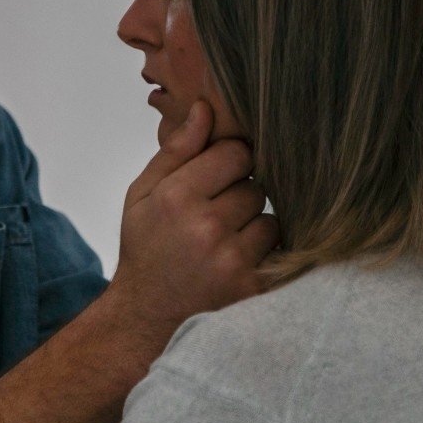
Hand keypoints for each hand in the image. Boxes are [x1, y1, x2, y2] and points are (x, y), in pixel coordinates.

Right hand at [108, 100, 277, 336]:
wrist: (146, 315)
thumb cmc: (145, 247)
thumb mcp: (143, 194)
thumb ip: (177, 151)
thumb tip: (205, 108)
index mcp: (176, 197)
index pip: (236, 153)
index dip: (230, 161)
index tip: (217, 176)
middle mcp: (206, 227)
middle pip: (255, 186)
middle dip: (240, 195)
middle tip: (217, 213)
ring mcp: (233, 260)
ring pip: (270, 218)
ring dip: (254, 225)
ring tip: (227, 239)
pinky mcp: (253, 287)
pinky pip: (278, 250)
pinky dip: (264, 252)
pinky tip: (239, 258)